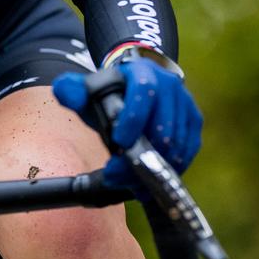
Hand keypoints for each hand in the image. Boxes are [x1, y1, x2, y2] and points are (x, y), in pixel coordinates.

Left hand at [52, 56, 201, 184]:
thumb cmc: (111, 93)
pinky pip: (188, 149)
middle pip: (162, 126)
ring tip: (129, 184)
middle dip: (140, 156)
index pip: (144, 92)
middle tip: (116, 175)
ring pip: (177, 143)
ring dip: (153, 168)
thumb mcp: (89, 89)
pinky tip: (148, 183)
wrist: (138, 84)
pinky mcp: (194, 121)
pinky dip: (170, 169)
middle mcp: (170, 86)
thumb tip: (65, 91)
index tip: (119, 143)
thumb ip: (72, 90)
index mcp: (143, 74)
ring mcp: (185, 104)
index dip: (133, 118)